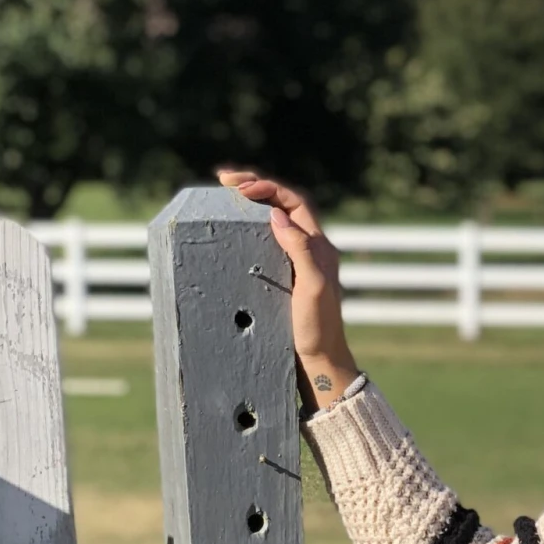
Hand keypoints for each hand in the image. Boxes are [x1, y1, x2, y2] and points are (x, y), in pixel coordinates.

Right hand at [215, 168, 358, 406]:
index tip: (239, 189)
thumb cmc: (318, 329)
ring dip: (251, 206)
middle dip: (256, 187)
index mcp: (320, 247)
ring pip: (275, 223)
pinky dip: (249, 230)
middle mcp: (311, 250)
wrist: (320, 363)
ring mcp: (298, 265)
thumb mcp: (312, 288)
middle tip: (224, 180)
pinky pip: (268, 244)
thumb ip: (300, 249)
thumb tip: (275, 215)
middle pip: (283, 206)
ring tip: (225, 197)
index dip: (268, 188)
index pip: (294, 202)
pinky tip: (233, 232)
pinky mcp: (287, 280)